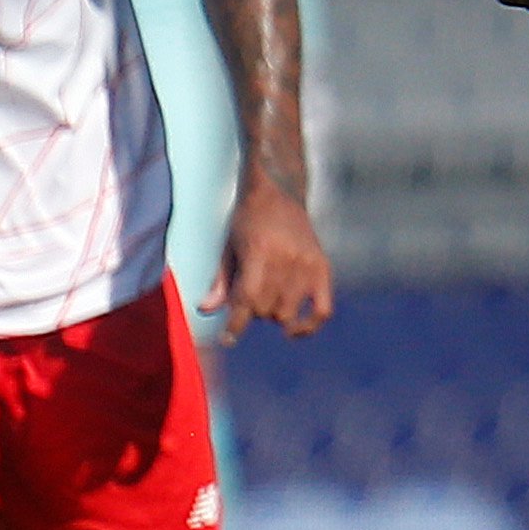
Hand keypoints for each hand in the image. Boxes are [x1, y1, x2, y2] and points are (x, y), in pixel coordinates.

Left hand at [203, 177, 333, 339]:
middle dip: (252, 310)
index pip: (247, 300)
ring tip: (268, 297)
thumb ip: (220, 281)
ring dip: (273, 314)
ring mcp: (307, 265)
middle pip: (265, 310)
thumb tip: (205, 310)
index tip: (227, 339)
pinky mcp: (322, 268)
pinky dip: (308, 326)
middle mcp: (286, 261)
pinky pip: (322, 311)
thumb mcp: (229, 246)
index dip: (235, 326)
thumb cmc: (248, 218)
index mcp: (260, 253)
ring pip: (286, 314)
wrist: (279, 190)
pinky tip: (293, 331)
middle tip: (249, 293)